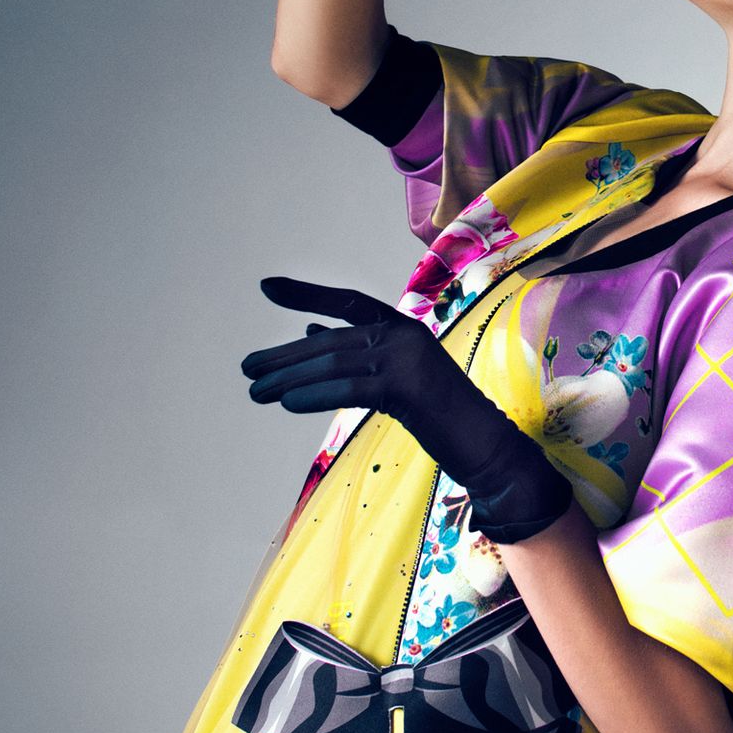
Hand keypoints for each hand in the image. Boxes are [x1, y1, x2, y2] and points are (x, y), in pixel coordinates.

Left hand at [241, 276, 574, 544]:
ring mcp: (408, 358)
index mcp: (403, 327)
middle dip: (284, 356)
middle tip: (247, 369)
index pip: (347, 302)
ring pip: (334, 363)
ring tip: (256, 391)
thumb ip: (358, 355)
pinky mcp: (407, 386)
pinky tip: (287, 402)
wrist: (485, 445)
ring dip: (289, 378)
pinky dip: (314, 394)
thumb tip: (309, 333)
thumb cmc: (441, 415)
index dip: (306, 294)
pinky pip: (349, 387)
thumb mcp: (395, 379)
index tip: (267, 287)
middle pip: (331, 339)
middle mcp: (404, 334)